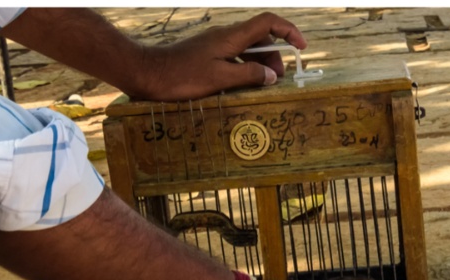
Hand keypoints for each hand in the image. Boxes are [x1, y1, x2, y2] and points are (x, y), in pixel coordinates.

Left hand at [139, 12, 307, 100]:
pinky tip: (243, 86)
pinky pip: (234, 57)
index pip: (268, 23)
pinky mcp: (206, 55)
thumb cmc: (181, 77)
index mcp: (231, 37)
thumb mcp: (220, 79)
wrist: (147, 74)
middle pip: (261, 38)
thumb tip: (272, 76)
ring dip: (260, 65)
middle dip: (275, 57)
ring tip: (263, 86)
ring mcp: (215, 45)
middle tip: (277, 80)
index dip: (289, 31)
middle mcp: (225, 36)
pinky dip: (245, 69)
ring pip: (247, 49)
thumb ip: (249, 75)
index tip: (302, 47)